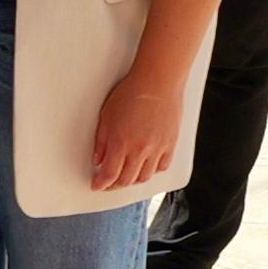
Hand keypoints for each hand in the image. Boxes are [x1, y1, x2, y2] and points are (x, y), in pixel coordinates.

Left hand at [88, 54, 188, 190]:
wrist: (158, 82)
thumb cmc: (131, 93)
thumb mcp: (106, 116)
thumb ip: (101, 142)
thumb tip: (98, 159)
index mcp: (121, 144)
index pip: (109, 175)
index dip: (101, 184)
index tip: (97, 185)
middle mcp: (140, 150)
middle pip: (127, 180)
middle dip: (115, 186)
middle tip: (108, 184)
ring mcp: (157, 149)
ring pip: (145, 177)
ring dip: (133, 180)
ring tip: (126, 177)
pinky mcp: (170, 144)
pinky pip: (162, 167)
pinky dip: (153, 171)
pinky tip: (146, 167)